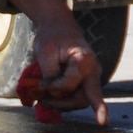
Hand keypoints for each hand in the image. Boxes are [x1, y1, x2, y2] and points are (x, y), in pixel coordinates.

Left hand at [10, 0, 110, 125]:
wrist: (59, 27)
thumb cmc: (52, 37)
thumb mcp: (45, 53)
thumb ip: (50, 74)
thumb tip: (49, 96)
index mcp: (84, 60)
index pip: (71, 85)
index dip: (54, 89)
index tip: (40, 87)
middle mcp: (93, 71)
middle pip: (82, 99)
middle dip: (61, 104)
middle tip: (41, 102)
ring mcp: (91, 77)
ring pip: (80, 102)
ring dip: (61, 105)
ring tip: (43, 100)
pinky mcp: (86, 82)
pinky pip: (78, 98)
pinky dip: (63, 101)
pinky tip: (50, 99)